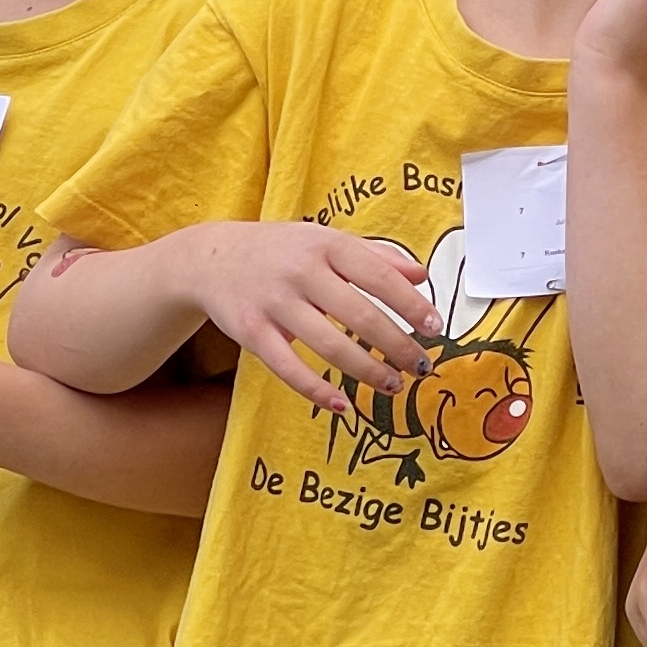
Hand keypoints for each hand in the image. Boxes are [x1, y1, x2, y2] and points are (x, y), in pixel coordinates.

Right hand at [180, 222, 431, 414]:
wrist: (211, 258)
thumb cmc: (282, 251)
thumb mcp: (327, 241)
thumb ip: (376, 256)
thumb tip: (422, 275)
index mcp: (327, 245)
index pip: (379, 276)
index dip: (411, 304)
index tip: (435, 328)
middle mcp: (301, 271)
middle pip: (359, 315)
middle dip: (396, 346)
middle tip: (420, 366)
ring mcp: (274, 303)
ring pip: (329, 346)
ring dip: (367, 371)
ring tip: (393, 386)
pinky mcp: (252, 332)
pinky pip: (289, 368)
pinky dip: (316, 390)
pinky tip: (342, 404)